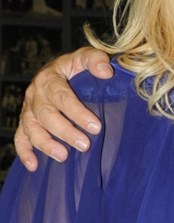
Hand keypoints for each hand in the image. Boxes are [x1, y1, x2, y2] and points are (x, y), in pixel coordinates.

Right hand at [14, 47, 112, 170]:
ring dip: (46, 145)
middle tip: (84, 145)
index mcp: (49, 78)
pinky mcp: (24, 121)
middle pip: (46, 116)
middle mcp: (35, 94)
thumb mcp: (85, 56)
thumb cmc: (75, 66)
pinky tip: (34, 166)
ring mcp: (27, 109)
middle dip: (65, 132)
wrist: (58, 70)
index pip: (62, 97)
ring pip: (31, 129)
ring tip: (64, 157)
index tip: (95, 126)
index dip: (78, 113)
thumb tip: (106, 72)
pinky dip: (24, 152)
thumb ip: (95, 59)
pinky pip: (19, 138)